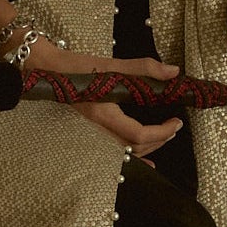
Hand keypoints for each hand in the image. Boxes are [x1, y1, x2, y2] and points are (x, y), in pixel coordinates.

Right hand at [27, 38, 182, 158]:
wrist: (50, 70)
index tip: (176, 122)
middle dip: (159, 140)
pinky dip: (133, 158)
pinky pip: (114, 152)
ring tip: (164, 137)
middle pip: (135, 146)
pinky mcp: (91, 132)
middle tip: (174, 127)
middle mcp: (98, 128)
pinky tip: (145, 163)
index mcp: (103, 113)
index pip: (138, 133)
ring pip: (125, 152)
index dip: (161, 132)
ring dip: (148, 148)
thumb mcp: (112, 64)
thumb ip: (143, 68)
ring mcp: (93, 133)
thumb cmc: (77, 67)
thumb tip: (171, 72)